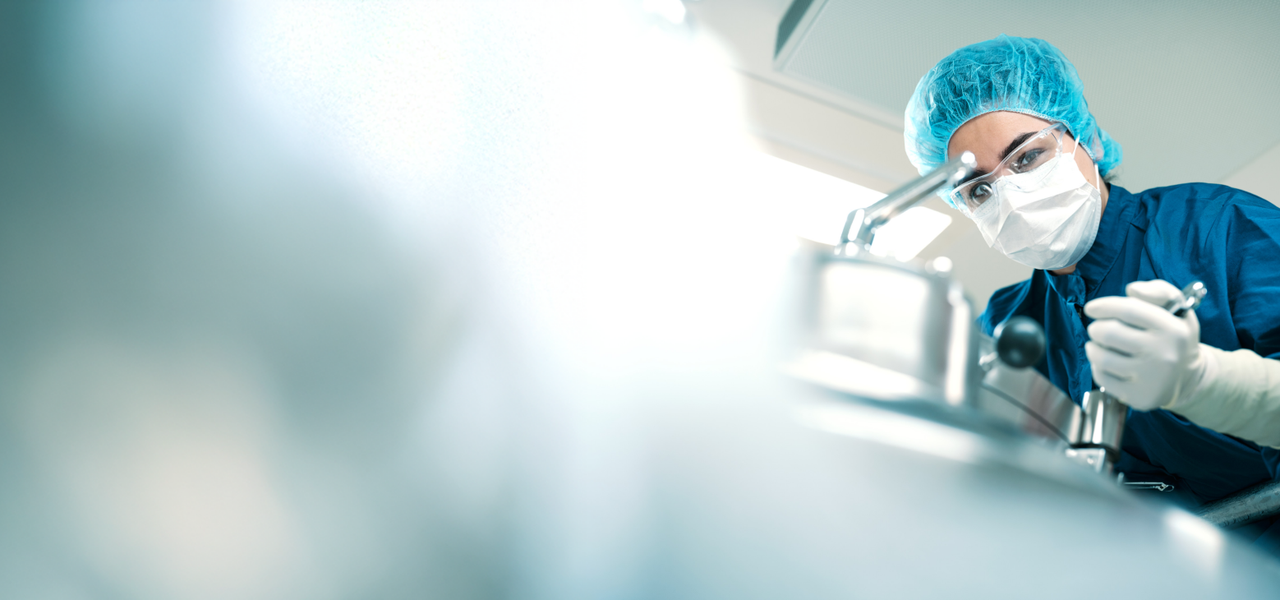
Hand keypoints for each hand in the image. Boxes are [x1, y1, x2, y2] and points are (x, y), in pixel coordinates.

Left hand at [1083, 280, 1206, 410]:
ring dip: (1093, 347)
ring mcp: (1151, 378)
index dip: (1104, 306)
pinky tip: (1105, 363)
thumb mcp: (1177, 309)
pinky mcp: (1139, 397)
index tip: (1091, 309)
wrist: (1189, 377)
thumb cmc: (1174, 337)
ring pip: (1102, 357)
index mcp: (1173, 329)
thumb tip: (1132, 289)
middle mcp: (1163, 354)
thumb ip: (1157, 291)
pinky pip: (1102, 378)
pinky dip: (1097, 367)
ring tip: (1099, 344)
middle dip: (1096, 328)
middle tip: (1098, 329)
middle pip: (1109, 333)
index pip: (1129, 310)